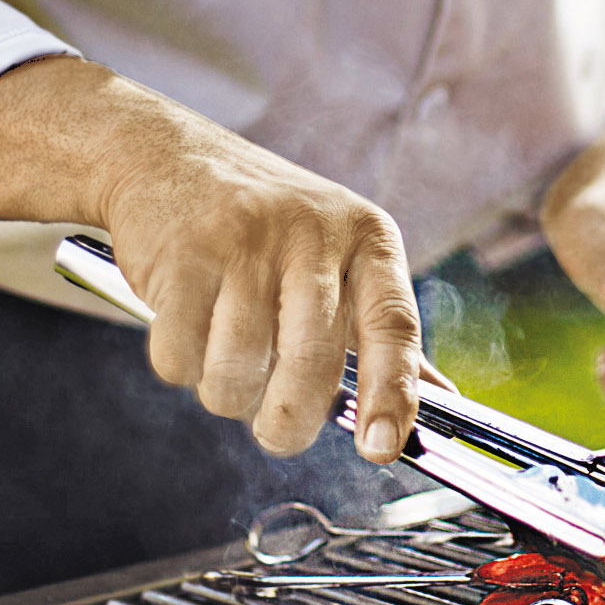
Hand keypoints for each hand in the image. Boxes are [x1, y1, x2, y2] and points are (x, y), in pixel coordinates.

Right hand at [0, 56, 422, 461]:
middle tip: (276, 427)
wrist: (162, 156)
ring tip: (228, 361)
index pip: (394, 327)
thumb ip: (382, 330)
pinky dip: (181, 367)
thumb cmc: (266, 229)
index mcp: (368, 239)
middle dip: (287, 421)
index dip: (392, 394)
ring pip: (238, 374)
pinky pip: (181, 358)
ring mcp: (245, 241)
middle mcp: (313, 235)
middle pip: (309, 369)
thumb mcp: (340, 258)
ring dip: (227, 393)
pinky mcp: (180, 254)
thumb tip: (442, 400)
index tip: (381, 448)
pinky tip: (187, 332)